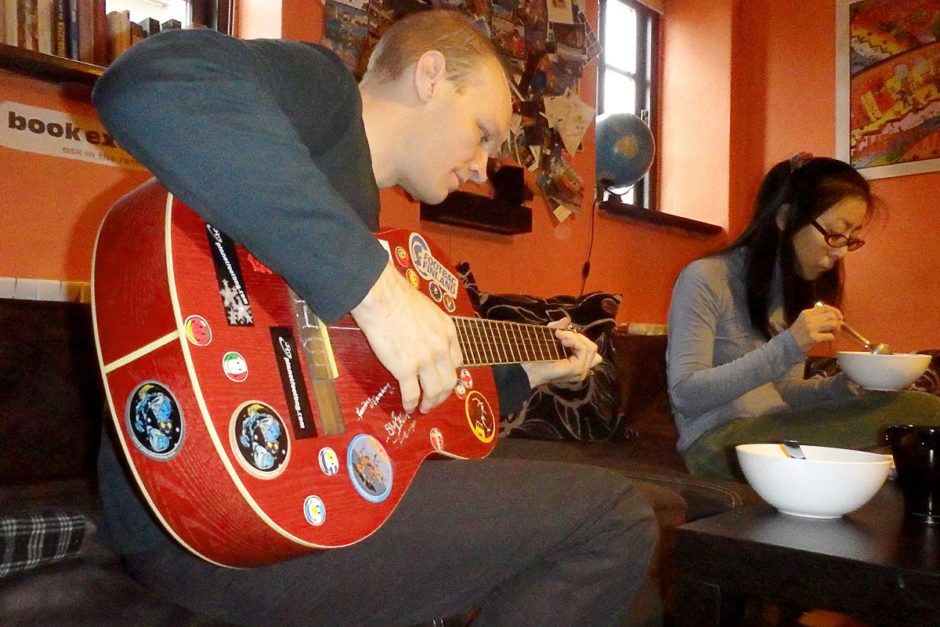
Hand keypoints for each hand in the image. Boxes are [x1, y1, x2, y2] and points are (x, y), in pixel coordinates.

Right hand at [351, 263, 461, 412]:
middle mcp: (441, 348)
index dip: (450, 374)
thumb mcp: (428, 310)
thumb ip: (431, 327)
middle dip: (443, 395)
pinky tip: (408, 407)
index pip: (457, 361)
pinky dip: (411, 404)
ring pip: (434, 391)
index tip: (444, 380)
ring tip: (423, 408)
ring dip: (430, 403)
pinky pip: (412, 393)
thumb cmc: (398, 297)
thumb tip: (424, 336)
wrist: (382, 297)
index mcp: (448, 332)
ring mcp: (425, 360)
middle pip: (449, 380)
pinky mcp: (405, 369)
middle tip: (435, 400)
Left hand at [521, 316, 602, 387]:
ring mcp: (581, 371)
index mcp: (578, 364)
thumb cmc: (537, 357)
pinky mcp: (578, 369)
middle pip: (592, 347)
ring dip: (575, 338)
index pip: (590, 349)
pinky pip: (584, 349)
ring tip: (560, 337)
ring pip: (590, 347)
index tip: (562, 334)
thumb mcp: (550, 338)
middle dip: (577, 337)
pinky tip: (562, 341)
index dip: (579, 339)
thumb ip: (560, 329)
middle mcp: (582, 369)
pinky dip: (574, 340)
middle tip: (560, 335)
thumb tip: (567, 319)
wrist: (528, 369)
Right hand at [789, 303, 843, 351]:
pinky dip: (832, 337)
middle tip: (837, 327)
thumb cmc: (798, 332)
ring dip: (837, 329)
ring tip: (834, 333)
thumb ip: (815, 315)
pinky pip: (830, 335)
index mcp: (807, 313)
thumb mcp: (803, 319)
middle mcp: (809, 318)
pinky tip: (829, 339)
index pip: (825, 308)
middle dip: (837, 321)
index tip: (839, 317)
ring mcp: (811, 328)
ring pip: (833, 324)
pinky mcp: (814, 338)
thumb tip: (831, 314)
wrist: (787, 344)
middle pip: (831, 316)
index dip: (835, 311)